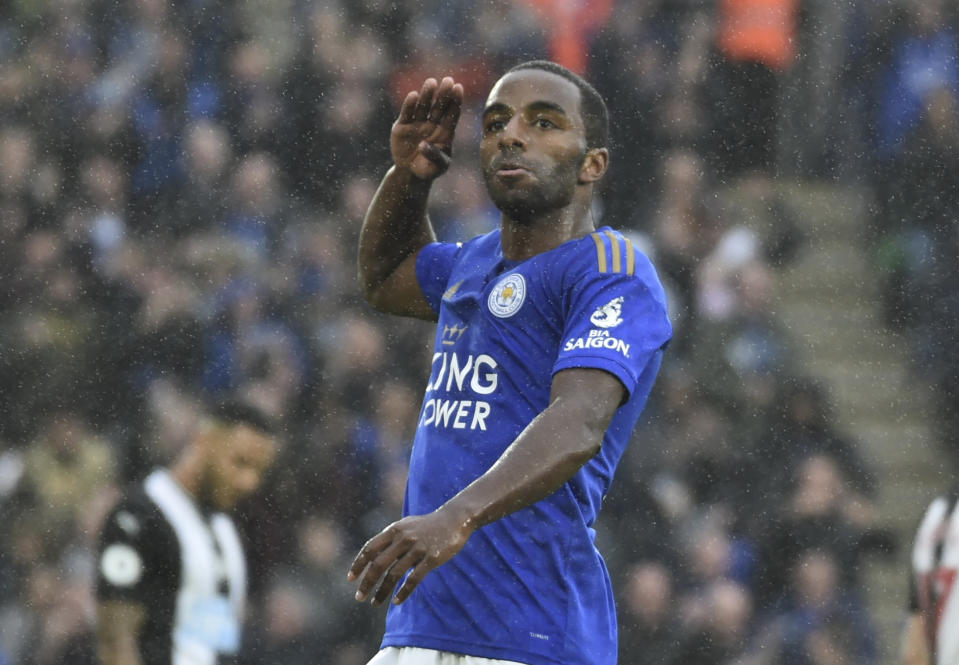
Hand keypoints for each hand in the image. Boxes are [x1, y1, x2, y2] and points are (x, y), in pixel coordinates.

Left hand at [348, 507, 473, 605]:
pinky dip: (403, 592)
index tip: (351, 579)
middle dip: (366, 583)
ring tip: (375, 603)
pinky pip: (414, 579)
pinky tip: (396, 601)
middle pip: (378, 564)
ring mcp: (418, 548)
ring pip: (394, 574)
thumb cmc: (427, 525)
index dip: (358, 564)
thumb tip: (371, 554)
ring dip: (382, 591)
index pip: (370, 548)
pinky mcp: (431, 558)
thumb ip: (389, 538)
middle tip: (359, 597)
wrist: (454, 519)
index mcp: (394, 530)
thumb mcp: (405, 526)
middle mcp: (403, 538)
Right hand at [391, 76, 463, 180]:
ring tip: (431, 82)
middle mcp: (432, 124)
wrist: (410, 174)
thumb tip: (423, 145)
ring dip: (427, 95)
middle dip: (444, 94)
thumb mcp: (436, 168)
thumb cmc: (429, 170)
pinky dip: (409, 105)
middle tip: (448, 80)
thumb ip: (434, 157)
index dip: (456, 101)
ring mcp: (417, 123)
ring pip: (424, 106)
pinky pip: (407, 114)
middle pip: (439, 107)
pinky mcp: (402, 126)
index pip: (452, 114)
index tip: (459, 88)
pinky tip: (413, 95)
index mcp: (445, 132)